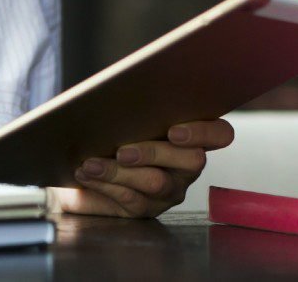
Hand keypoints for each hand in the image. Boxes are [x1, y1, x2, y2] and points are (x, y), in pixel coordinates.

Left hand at [52, 119, 235, 217]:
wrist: (77, 163)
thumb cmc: (107, 131)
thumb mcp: (121, 115)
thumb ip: (134, 105)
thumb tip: (124, 89)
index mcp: (189, 137)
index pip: (219, 134)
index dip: (205, 132)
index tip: (175, 131)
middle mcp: (186, 166)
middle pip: (192, 160)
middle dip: (154, 152)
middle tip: (122, 151)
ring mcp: (169, 190)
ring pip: (157, 182)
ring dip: (119, 172)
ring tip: (90, 163)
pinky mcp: (146, 208)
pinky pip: (131, 200)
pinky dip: (104, 185)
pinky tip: (86, 174)